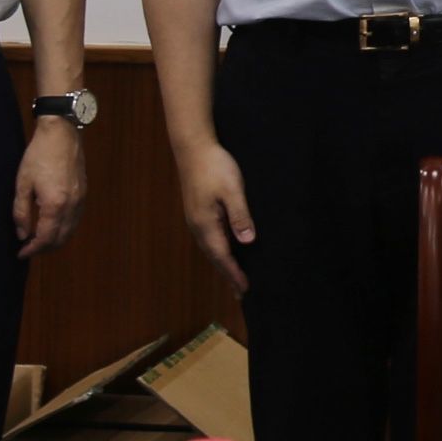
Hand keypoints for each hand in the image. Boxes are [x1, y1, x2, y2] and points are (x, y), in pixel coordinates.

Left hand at [12, 121, 85, 259]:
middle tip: (28, 249)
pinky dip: (65, 229)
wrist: (61, 133)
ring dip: (56, 240)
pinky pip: (76, 220)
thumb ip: (21, 212)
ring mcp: (81, 200)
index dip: (32, 250)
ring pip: (71, 231)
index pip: (45, 238)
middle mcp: (72, 206)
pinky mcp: (84, 193)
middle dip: (45, 249)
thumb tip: (22, 234)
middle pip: (61, 239)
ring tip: (39, 240)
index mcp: (55, 205)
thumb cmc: (38, 156)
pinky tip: (53, 225)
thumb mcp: (23, 184)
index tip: (21, 254)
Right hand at [175, 136, 255, 289]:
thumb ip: (240, 215)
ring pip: (211, 249)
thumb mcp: (232, 190)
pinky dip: (219, 250)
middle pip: (215, 257)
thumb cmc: (214, 166)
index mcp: (206, 224)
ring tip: (234, 277)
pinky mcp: (198, 212)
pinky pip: (209, 239)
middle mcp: (198, 226)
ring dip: (223, 264)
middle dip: (228, 275)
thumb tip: (247, 241)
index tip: (245, 289)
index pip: (222, 256)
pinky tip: (226, 250)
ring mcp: (196, 219)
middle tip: (241, 293)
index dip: (234, 273)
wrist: (193, 148)